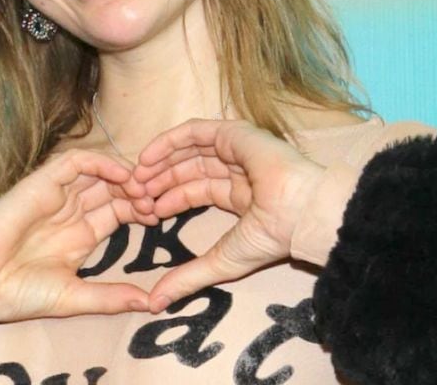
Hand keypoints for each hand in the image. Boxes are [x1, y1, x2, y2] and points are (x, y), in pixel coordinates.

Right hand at [0, 149, 157, 323]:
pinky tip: (121, 175)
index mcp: (79, 236)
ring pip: (98, 173)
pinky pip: (74, 162)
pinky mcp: (40, 183)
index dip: (140, 210)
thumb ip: (110, 297)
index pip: (118, 211)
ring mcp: (55, 195)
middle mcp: (69, 212)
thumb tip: (150, 303)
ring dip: (124, 176)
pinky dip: (100, 163)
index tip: (159, 219)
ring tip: (143, 189)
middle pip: (113, 190)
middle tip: (157, 201)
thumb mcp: (74, 298)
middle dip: (137, 192)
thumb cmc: (16, 295)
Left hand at [132, 119, 324, 312]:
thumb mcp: (221, 261)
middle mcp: (237, 169)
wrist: (301, 212)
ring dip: (160, 162)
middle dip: (159, 182)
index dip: (168, 201)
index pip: (194, 191)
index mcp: (239, 195)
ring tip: (136, 178)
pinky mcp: (234, 133)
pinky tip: (147, 157)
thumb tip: (154, 304)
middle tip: (135, 196)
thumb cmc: (271, 238)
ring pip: (188, 150)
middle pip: (187, 170)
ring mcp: (236, 148)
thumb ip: (188, 278)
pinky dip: (168, 141)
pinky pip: (194, 131)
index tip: (146, 215)